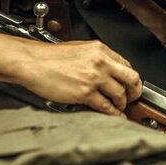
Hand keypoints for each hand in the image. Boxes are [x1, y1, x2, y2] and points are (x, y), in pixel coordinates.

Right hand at [0, 33, 141, 116]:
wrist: (30, 62)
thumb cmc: (49, 57)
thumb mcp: (80, 50)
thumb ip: (97, 59)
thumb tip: (110, 71)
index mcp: (100, 49)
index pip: (126, 65)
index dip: (130, 78)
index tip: (130, 85)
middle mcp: (100, 62)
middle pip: (131, 79)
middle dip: (135, 92)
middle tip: (134, 98)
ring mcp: (94, 77)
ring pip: (120, 94)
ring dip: (122, 104)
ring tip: (120, 108)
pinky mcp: (85, 92)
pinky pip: (106, 106)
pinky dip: (113, 113)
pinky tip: (114, 115)